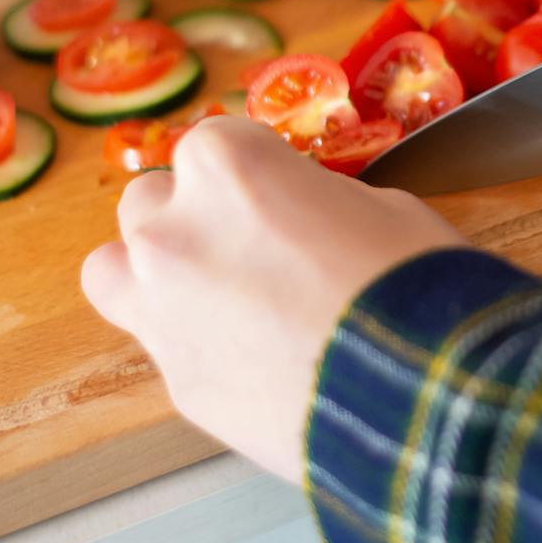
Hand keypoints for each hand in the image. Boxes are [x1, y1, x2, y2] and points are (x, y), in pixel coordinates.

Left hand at [82, 117, 462, 481]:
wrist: (426, 399)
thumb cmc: (417, 286)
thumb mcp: (385, 206)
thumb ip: (317, 201)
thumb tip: (306, 220)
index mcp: (225, 167)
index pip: (214, 143)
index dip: (257, 171)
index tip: (286, 196)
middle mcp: (171, 232)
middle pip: (150, 202)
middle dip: (194, 217)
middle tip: (254, 248)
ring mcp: (161, 313)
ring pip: (114, 272)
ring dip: (153, 276)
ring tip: (218, 302)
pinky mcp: (178, 386)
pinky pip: (167, 350)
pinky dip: (199, 351)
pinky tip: (258, 367)